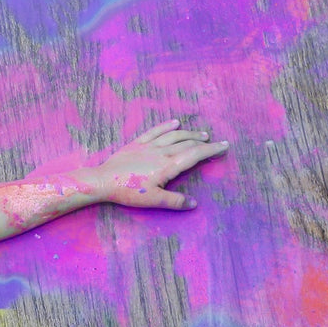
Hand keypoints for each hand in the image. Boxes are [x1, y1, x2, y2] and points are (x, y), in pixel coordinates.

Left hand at [78, 119, 228, 209]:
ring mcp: (148, 145)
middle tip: (215, 142)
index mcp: (168, 165)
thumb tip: (194, 203)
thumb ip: (175, 201)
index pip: (195, 154)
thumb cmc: (128, 192)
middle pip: (187, 144)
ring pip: (174, 135)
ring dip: (189, 134)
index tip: (224, 146)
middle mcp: (161, 151)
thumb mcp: (154, 200)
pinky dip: (166, 126)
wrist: (103, 180)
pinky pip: (155, 131)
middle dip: (203, 142)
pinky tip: (175, 122)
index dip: (211, 150)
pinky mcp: (137, 143)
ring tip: (201, 134)